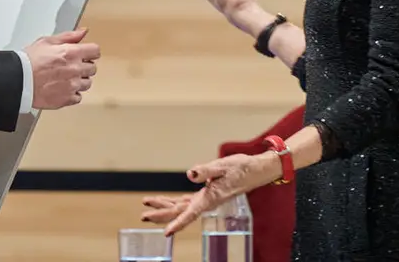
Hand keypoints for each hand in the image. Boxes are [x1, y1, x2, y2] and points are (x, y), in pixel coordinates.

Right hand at [23, 28, 99, 109]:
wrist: (18, 81)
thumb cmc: (29, 61)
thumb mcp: (47, 41)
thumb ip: (69, 36)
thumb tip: (83, 32)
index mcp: (72, 53)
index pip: (95, 51)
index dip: (90, 52)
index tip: (85, 54)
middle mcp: (75, 70)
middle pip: (93, 68)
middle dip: (84, 66)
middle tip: (71, 66)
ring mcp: (72, 86)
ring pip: (87, 84)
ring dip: (79, 80)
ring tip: (65, 78)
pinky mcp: (67, 99)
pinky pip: (78, 97)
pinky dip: (72, 94)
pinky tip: (62, 88)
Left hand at [140, 153, 280, 235]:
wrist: (255, 171)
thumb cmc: (240, 168)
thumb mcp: (223, 166)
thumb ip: (206, 170)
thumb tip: (190, 174)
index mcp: (209, 198)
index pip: (190, 213)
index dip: (178, 223)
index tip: (166, 233)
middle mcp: (206, 202)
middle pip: (180, 212)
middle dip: (161, 214)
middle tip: (143, 215)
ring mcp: (206, 199)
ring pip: (181, 207)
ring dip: (164, 207)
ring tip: (147, 206)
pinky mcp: (206, 195)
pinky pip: (187, 202)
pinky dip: (174, 202)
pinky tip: (166, 202)